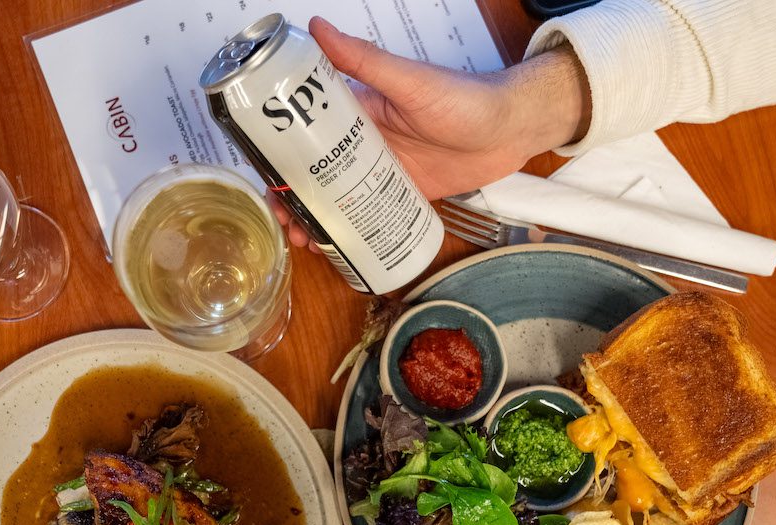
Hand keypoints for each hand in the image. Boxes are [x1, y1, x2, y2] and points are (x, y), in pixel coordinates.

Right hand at [273, 17, 590, 250]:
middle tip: (284, 221)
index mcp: (358, 111)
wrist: (513, 130)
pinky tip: (336, 247)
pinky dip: (349, 231)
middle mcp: (363, 143)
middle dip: (293, 197)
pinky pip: (368, 215)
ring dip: (317, 219)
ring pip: (336, 199)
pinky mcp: (403, 193)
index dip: (280, 151)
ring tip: (307, 240)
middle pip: (314, 172)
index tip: (263, 173)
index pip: (305, 129)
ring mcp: (381, 171)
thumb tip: (317, 26)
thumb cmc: (465, 98)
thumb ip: (364, 59)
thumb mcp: (409, 81)